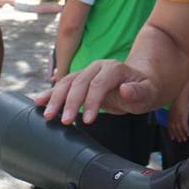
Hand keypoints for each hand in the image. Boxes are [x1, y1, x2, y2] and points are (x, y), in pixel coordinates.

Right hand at [34, 59, 158, 124]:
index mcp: (114, 68)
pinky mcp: (80, 80)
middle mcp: (97, 67)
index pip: (98, 84)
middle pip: (79, 82)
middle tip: (64, 121)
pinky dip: (50, 94)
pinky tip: (39, 102)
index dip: (91, 101)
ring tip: (47, 115)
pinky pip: (63, 85)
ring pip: (67, 82)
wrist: (140, 81)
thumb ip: (139, 92)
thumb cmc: (146, 89)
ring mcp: (87, 72)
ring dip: (55, 98)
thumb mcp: (149, 92)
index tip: (88, 120)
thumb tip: (125, 91)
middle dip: (69, 102)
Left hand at [168, 96, 188, 142]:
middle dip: (177, 136)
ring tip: (185, 139)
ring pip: (179, 129)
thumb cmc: (180, 99)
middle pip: (174, 129)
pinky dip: (187, 131)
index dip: (171, 133)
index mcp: (170, 116)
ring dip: (182, 135)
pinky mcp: (183, 117)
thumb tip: (179, 116)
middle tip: (180, 141)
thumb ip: (176, 113)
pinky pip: (185, 126)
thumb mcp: (176, 108)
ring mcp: (177, 118)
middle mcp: (172, 118)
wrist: (182, 95)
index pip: (169, 127)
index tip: (173, 138)